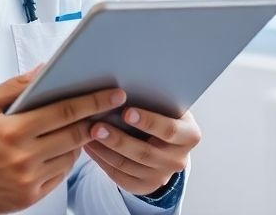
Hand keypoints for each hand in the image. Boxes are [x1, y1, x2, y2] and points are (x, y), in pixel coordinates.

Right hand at [0, 70, 127, 214]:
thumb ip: (15, 87)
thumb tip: (45, 69)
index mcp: (12, 130)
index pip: (65, 111)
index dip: (93, 101)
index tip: (113, 93)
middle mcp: (23, 158)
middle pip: (75, 135)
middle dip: (96, 119)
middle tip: (110, 108)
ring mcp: (27, 181)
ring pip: (70, 157)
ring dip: (80, 141)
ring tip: (82, 127)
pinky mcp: (27, 197)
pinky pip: (59, 176)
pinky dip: (65, 161)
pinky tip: (61, 148)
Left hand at [84, 108, 200, 196]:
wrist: (168, 144)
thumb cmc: (164, 115)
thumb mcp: (168, 107)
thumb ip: (155, 100)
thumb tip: (123, 88)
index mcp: (189, 136)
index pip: (169, 130)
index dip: (148, 121)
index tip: (126, 111)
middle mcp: (178, 160)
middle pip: (145, 152)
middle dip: (118, 139)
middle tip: (96, 127)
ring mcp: (161, 176)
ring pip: (127, 166)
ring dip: (104, 150)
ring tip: (87, 135)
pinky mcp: (144, 186)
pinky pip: (119, 176)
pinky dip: (102, 161)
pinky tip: (90, 147)